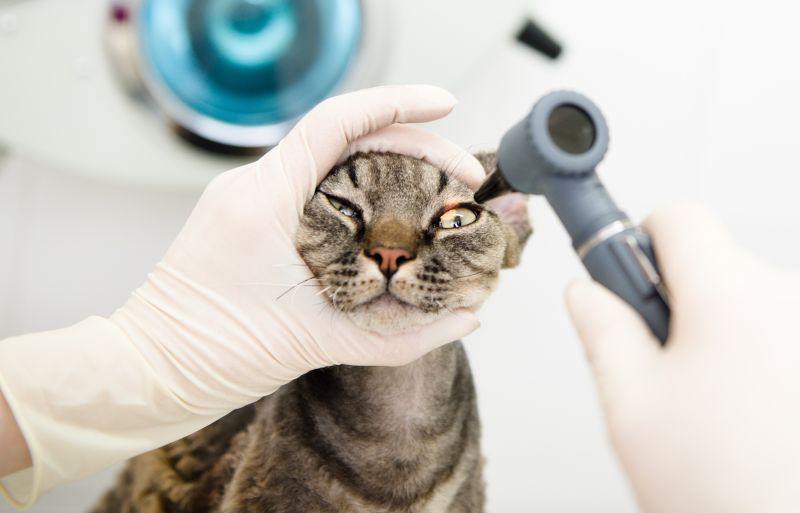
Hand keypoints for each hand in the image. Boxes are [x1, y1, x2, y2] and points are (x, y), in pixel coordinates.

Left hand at [0, 85, 483, 506]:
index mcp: (264, 200)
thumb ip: (400, 335)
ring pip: (332, 160)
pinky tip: (392, 218)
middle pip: (347, 138)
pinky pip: (314, 188)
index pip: (339, 124)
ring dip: (388, 169)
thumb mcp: (317, 343)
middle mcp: (253, 186)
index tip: (448, 104)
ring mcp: (248, 198)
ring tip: (439, 194)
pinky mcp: (250, 218)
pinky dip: (360, 195)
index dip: (399, 104)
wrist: (150, 370)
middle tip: (463, 177)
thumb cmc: (212, 355)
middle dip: (413, 147)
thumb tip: (467, 318)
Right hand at [566, 204, 799, 512]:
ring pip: (747, 301)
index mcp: (731, 300)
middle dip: (676, 299)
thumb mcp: (633, 408)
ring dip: (718, 332)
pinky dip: (754, 354)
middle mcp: (787, 302)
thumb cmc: (724, 489)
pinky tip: (743, 410)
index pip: (680, 219)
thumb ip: (604, 333)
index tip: (621, 270)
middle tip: (658, 361)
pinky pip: (778, 332)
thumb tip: (585, 294)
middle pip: (714, 262)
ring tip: (706, 401)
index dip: (639, 240)